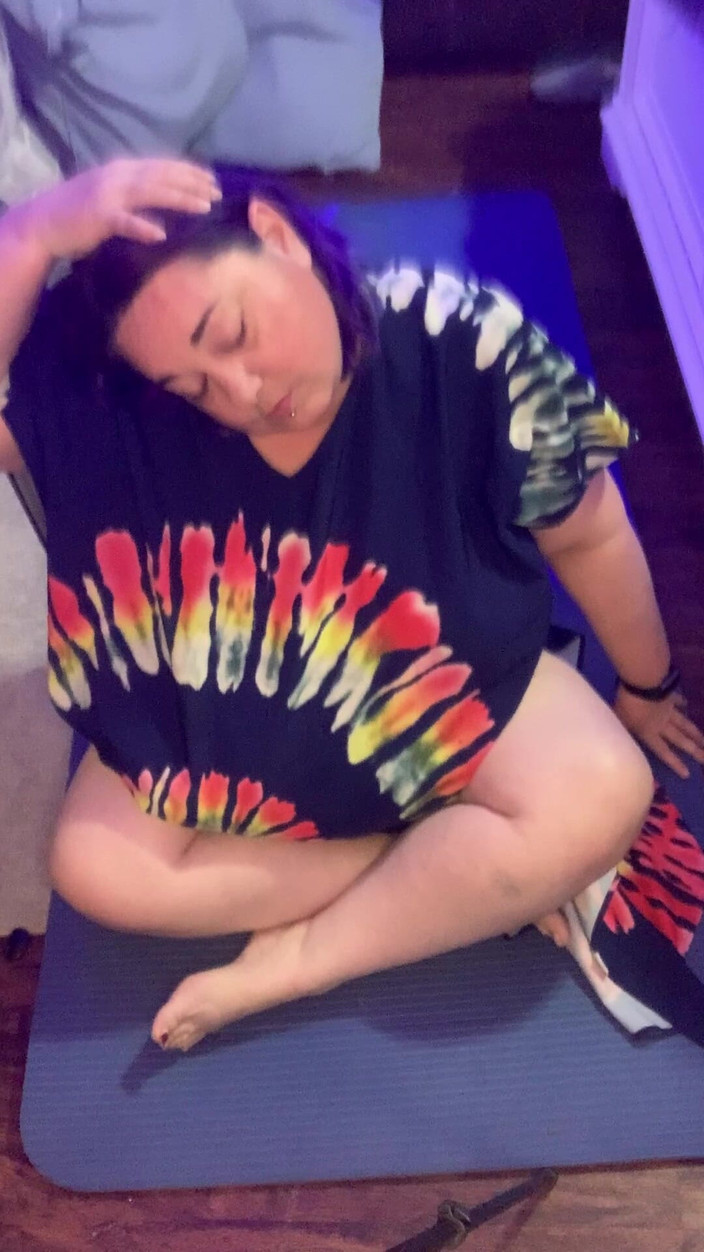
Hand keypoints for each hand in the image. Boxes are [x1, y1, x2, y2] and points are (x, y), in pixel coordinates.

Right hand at [7, 157, 220, 260]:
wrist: (44, 222)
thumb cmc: (80, 211)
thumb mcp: (112, 194)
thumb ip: (137, 192)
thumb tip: (167, 195)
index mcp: (123, 169)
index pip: (162, 166)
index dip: (189, 171)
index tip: (212, 180)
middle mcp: (118, 176)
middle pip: (162, 176)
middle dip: (192, 183)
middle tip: (217, 193)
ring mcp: (108, 195)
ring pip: (150, 193)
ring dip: (178, 198)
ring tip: (203, 207)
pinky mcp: (99, 216)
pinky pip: (125, 222)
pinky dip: (143, 227)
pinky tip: (161, 234)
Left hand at [613, 684, 703, 779]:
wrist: (642, 682)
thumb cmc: (627, 704)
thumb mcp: (619, 721)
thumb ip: (622, 731)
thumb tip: (617, 740)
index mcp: (649, 733)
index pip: (664, 752)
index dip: (675, 763)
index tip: (688, 774)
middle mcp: (663, 725)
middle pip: (680, 740)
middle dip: (695, 751)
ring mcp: (668, 710)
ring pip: (684, 724)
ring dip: (695, 733)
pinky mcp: (669, 696)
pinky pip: (678, 702)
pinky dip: (683, 705)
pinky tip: (688, 706)